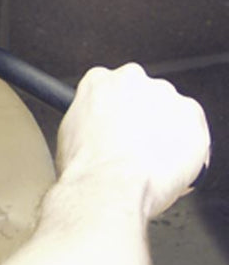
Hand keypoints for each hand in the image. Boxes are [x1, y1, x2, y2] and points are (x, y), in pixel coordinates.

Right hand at [56, 63, 209, 218]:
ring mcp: (164, 95)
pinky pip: (193, 131)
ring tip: (150, 162)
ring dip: (165, 131)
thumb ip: (89, 121)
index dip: (115, 111)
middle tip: (134, 147)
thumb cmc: (86, 168)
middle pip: (143, 94)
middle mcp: (132, 78)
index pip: (111, 86)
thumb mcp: (70, 136)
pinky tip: (168, 167)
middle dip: (143, 117)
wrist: (111, 186)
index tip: (116, 128)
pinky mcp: (191, 114)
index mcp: (98, 81)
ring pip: (170, 111)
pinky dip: (186, 147)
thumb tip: (98, 131)